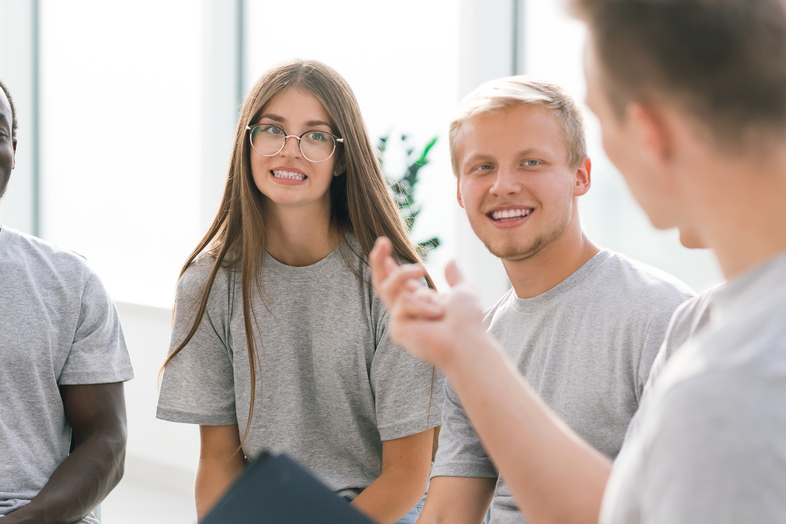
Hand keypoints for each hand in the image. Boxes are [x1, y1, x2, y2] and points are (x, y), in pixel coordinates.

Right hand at [369, 237, 489, 370]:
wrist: (468, 342)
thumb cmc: (468, 321)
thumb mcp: (464, 291)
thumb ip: (455, 277)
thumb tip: (450, 260)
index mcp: (420, 301)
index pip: (398, 281)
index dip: (388, 265)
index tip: (385, 245)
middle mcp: (407, 310)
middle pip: (382, 283)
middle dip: (378, 261)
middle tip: (383, 241)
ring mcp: (400, 320)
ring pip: (387, 287)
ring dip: (403, 274)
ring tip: (421, 268)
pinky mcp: (397, 329)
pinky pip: (402, 303)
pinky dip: (421, 304)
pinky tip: (435, 314)